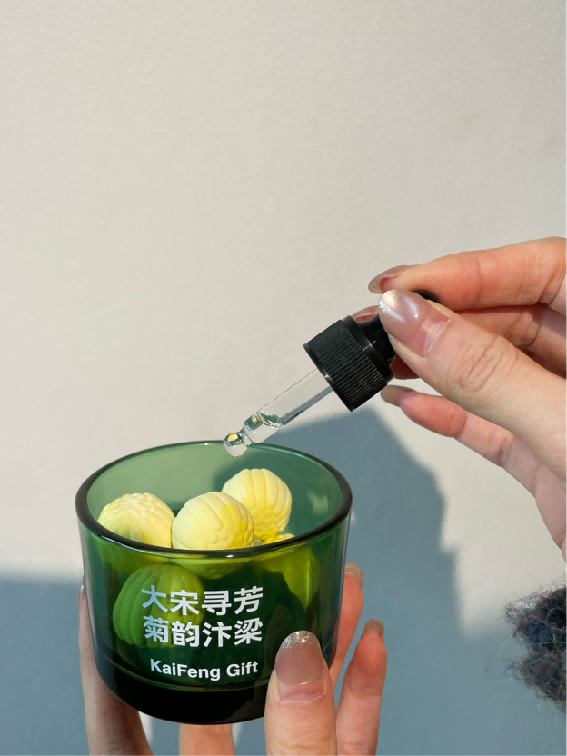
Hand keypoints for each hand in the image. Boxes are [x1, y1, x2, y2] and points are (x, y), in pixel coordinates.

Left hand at [78, 563, 386, 754]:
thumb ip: (294, 742)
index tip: (99, 589)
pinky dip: (359, 690)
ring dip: (318, 640)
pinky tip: (369, 643)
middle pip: (218, 688)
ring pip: (289, 704)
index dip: (101, 648)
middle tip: (245, 564)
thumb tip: (301, 653)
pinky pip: (343, 735)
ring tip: (332, 585)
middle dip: (242, 618)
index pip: (115, 716)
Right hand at [361, 236, 566, 561]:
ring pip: (491, 369)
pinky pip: (489, 421)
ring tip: (381, 358)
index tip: (405, 288)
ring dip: (432, 365)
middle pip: (507, 316)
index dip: (467, 272)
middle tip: (382, 323)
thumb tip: (414, 321)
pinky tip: (409, 402)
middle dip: (439, 319)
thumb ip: (487, 373)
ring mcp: (565, 408)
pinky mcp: (547, 452)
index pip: (542, 270)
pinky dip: (447, 413)